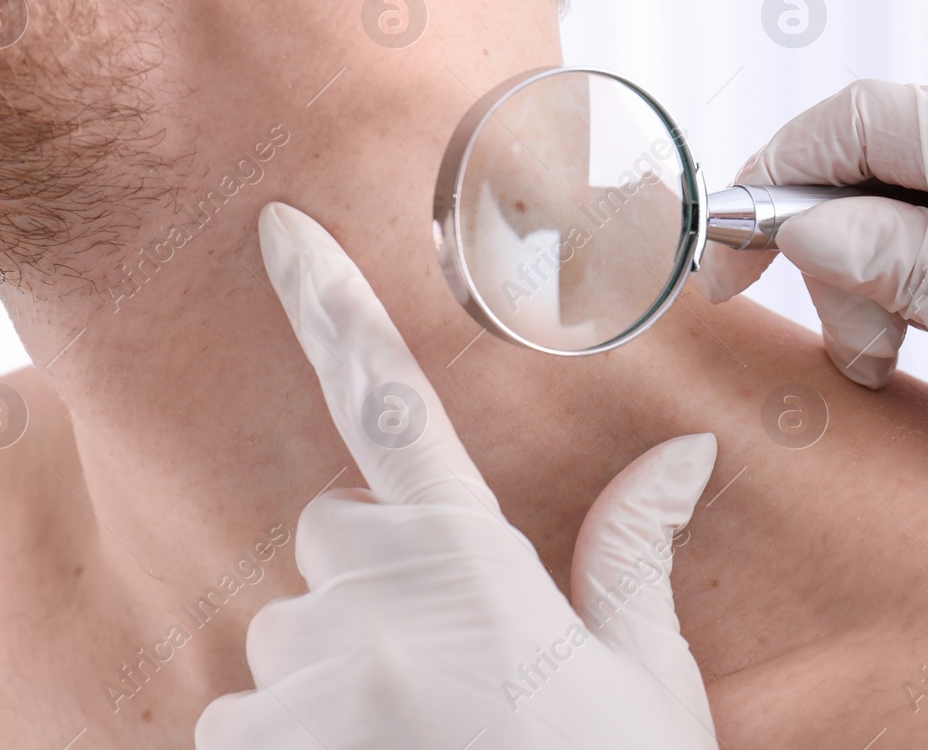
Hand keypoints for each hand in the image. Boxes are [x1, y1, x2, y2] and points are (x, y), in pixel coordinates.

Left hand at [195, 203, 720, 748]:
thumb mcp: (646, 688)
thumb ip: (632, 557)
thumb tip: (682, 455)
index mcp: (478, 577)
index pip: (392, 411)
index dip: (335, 309)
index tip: (276, 229)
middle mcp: (371, 619)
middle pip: (339, 532)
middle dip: (380, 575)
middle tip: (459, 666)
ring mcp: (299, 695)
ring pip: (291, 626)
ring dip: (335, 666)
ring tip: (423, 743)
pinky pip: (245, 708)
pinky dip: (292, 733)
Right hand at [695, 79, 927, 610]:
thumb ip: (896, 258)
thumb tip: (794, 223)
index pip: (877, 116)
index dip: (787, 168)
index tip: (733, 245)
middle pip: (884, 164)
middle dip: (833, 245)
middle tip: (841, 339)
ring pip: (907, 210)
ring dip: (869, 281)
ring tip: (880, 361)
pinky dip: (910, 292)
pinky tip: (908, 344)